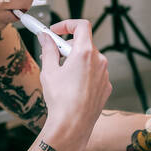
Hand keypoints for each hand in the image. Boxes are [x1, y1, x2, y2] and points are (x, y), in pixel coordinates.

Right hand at [37, 19, 110, 150]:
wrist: (72, 125)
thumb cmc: (61, 99)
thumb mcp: (49, 70)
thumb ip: (48, 49)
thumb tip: (45, 37)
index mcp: (85, 52)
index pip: (81, 26)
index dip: (67, 25)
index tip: (55, 31)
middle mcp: (99, 61)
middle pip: (84, 44)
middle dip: (67, 47)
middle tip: (52, 56)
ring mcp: (104, 74)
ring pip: (89, 60)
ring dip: (75, 62)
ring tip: (61, 76)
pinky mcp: (106, 87)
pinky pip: (94, 74)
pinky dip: (83, 74)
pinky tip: (72, 87)